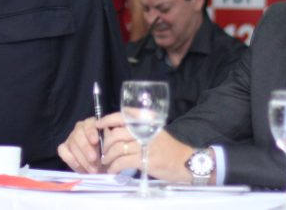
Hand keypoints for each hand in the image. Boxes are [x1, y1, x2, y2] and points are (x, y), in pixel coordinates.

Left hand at [57, 113, 192, 182]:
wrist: (186, 161)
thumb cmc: (169, 147)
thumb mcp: (155, 131)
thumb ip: (139, 130)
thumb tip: (116, 132)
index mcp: (147, 121)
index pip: (123, 115)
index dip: (107, 119)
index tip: (98, 124)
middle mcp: (145, 130)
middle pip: (116, 133)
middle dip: (106, 144)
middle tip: (103, 151)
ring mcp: (145, 144)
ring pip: (117, 148)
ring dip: (108, 157)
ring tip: (107, 162)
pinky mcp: (145, 160)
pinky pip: (122, 162)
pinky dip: (114, 166)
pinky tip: (113, 170)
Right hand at [58, 114, 109, 172]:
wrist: (101, 166)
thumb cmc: (108, 153)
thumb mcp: (111, 146)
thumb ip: (109, 141)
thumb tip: (109, 140)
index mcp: (92, 124)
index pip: (88, 124)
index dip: (91, 132)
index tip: (95, 141)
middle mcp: (80, 128)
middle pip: (78, 134)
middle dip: (86, 148)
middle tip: (94, 159)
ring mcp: (70, 138)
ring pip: (72, 144)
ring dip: (82, 158)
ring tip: (92, 169)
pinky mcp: (64, 148)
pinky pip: (63, 151)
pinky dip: (71, 160)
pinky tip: (81, 168)